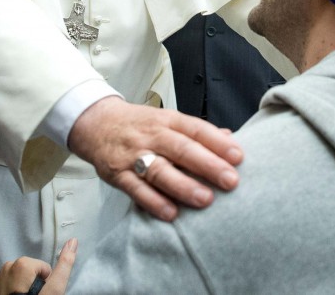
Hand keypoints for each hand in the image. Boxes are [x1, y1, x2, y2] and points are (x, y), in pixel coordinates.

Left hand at [0, 238, 75, 294]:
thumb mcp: (54, 291)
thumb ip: (64, 266)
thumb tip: (72, 241)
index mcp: (20, 266)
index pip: (43, 268)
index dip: (47, 283)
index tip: (42, 293)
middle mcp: (5, 270)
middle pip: (28, 272)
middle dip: (34, 284)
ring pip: (15, 279)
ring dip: (21, 288)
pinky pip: (4, 287)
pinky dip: (9, 293)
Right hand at [67, 97, 241, 220]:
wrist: (96, 124)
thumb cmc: (140, 125)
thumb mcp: (168, 120)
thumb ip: (198, 132)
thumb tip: (230, 139)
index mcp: (168, 120)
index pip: (196, 129)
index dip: (218, 142)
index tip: (239, 156)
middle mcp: (152, 135)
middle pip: (181, 149)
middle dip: (208, 165)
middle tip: (231, 180)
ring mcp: (133, 155)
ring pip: (159, 170)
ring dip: (183, 186)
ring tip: (205, 199)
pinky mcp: (118, 174)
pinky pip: (136, 189)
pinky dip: (153, 202)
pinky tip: (171, 213)